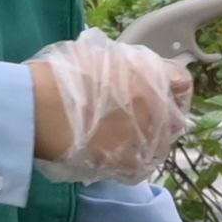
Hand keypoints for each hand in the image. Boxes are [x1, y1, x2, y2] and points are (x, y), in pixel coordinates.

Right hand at [29, 35, 190, 184]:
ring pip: (160, 146)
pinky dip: (130, 164)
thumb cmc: (62, 74)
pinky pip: (141, 168)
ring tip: (119, 141)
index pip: (181, 82)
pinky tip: (111, 157)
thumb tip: (124, 71)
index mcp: (154, 75)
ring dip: (146, 143)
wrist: (41, 107)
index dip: (168, 87)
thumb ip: (123, 65)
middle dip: (159, 118)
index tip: (155, 92)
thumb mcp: (98, 54)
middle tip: (133, 118)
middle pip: (174, 117)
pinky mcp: (133, 165)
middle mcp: (160, 107)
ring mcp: (149, 139)